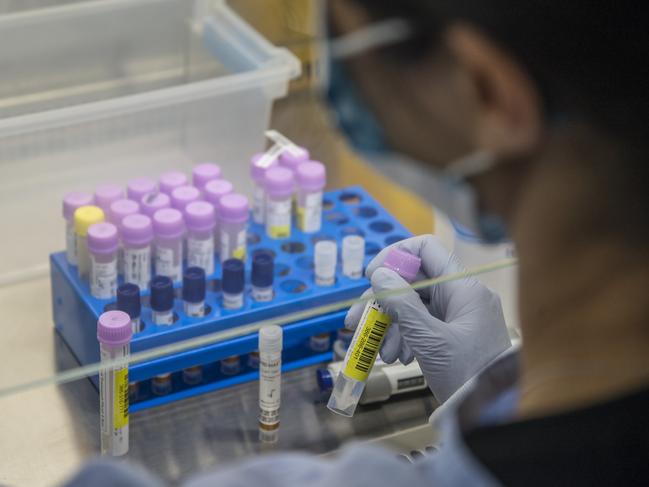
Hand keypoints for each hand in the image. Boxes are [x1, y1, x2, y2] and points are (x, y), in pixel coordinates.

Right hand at [345, 235, 510, 402]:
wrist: (493, 412)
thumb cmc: (466, 373)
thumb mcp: (429, 339)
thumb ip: (402, 304)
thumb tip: (379, 275)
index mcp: (462, 287)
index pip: (426, 249)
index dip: (395, 256)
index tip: (371, 276)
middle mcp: (461, 295)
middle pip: (413, 282)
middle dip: (383, 302)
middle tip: (355, 321)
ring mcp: (457, 315)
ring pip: (414, 306)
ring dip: (391, 326)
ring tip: (382, 353)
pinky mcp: (453, 334)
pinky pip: (422, 324)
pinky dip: (405, 337)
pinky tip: (397, 357)